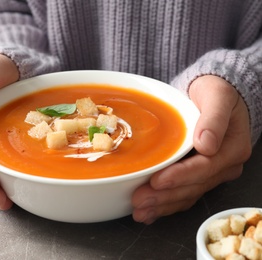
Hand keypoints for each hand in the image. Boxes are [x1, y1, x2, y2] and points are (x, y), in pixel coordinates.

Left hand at [131, 75, 251, 223]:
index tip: (157, 182)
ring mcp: (211, 172)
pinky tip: (150, 212)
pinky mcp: (198, 174)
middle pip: (193, 186)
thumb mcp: (217, 96)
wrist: (213, 93)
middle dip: (165, 197)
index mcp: (231, 148)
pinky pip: (184, 194)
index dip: (180, 177)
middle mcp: (223, 165)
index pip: (203, 168)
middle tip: (140, 202)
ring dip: (163, 205)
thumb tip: (207, 144)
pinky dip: (167, 204)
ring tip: (140, 212)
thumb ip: (214, 119)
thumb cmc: (214, 91)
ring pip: (187, 194)